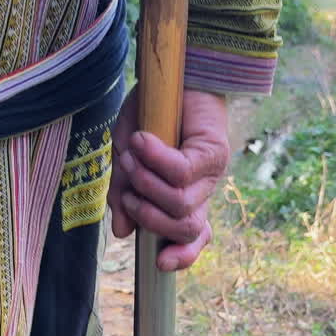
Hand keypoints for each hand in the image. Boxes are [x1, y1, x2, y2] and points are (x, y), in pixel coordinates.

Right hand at [107, 89, 229, 271]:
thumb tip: (122, 232)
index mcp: (183, 197)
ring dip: (146, 184)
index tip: (160, 264)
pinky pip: (181, 172)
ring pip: (179, 203)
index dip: (182, 256)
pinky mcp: (213, 151)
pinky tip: (141, 140)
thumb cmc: (151, 113)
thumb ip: (124, 193)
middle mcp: (202, 190)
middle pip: (183, 228)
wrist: (173, 71)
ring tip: (133, 155)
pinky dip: (154, 158)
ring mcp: (212, 173)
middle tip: (128, 189)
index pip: (194, 238)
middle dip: (148, 216)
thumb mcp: (126, 156)